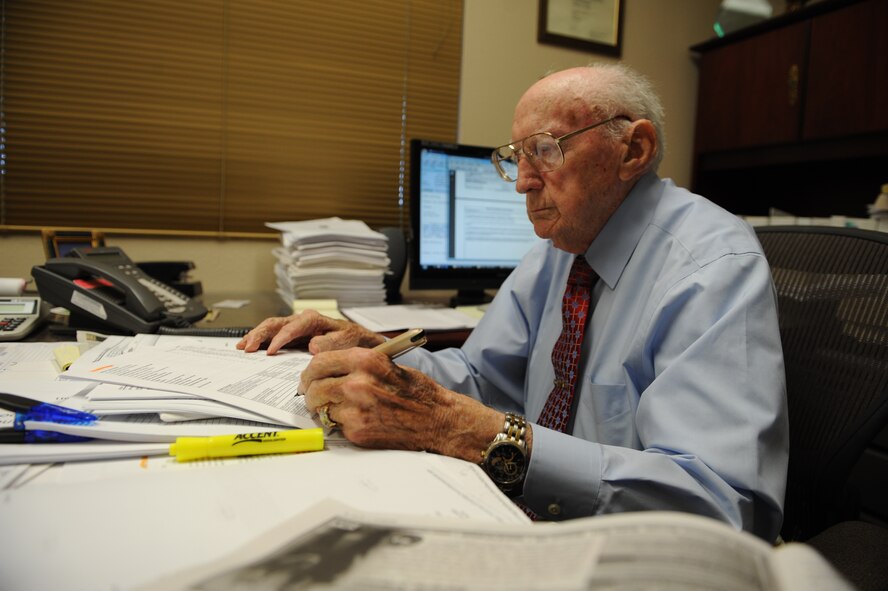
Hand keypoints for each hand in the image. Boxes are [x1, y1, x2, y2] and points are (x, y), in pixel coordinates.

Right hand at [236, 309, 384, 354]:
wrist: (357, 341)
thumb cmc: (352, 341)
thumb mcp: (345, 341)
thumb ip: (330, 342)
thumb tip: (312, 345)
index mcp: (313, 319)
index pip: (292, 327)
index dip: (280, 339)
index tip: (271, 352)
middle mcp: (301, 320)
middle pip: (275, 323)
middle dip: (260, 335)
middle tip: (248, 348)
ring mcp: (294, 327)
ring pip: (270, 328)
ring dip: (255, 336)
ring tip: (242, 347)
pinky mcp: (291, 336)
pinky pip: (272, 335)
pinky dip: (259, 340)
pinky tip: (248, 347)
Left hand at [300, 347, 502, 461]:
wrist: (436, 419)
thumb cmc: (415, 391)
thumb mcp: (386, 364)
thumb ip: (355, 364)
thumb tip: (325, 368)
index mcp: (364, 360)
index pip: (319, 362)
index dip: (310, 372)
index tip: (309, 378)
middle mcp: (357, 383)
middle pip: (314, 386)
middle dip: (310, 392)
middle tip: (313, 396)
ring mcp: (356, 409)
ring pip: (319, 407)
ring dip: (322, 409)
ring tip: (333, 408)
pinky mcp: (357, 430)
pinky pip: (334, 425)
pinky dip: (339, 424)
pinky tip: (354, 420)